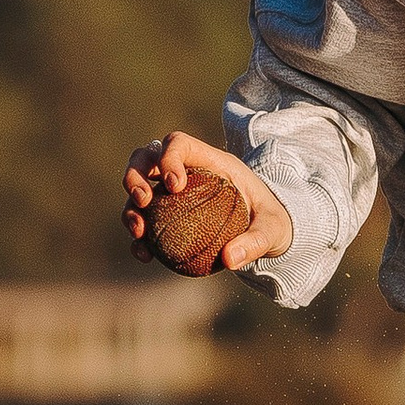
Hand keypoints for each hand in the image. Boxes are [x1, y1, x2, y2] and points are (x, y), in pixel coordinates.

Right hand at [121, 131, 294, 271]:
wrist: (268, 231)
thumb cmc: (273, 220)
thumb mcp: (275, 229)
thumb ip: (256, 241)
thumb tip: (230, 260)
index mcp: (210, 160)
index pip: (179, 144)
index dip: (169, 158)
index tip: (175, 186)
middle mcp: (185, 170)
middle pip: (146, 157)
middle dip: (135, 174)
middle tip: (143, 201)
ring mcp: (171, 192)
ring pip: (138, 187)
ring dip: (130, 207)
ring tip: (139, 233)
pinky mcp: (167, 215)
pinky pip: (143, 221)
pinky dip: (138, 237)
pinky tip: (144, 256)